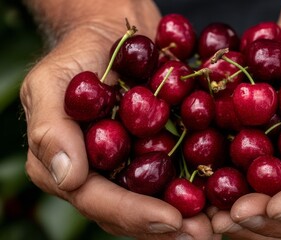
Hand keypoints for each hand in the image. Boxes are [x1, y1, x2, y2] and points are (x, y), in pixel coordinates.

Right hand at [20, 6, 215, 239]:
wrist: (115, 34)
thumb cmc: (77, 55)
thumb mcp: (51, 83)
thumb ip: (50, 129)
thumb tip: (66, 177)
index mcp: (72, 168)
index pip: (98, 201)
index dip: (133, 213)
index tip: (170, 219)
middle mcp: (103, 176)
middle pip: (133, 212)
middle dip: (168, 226)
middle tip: (205, 233)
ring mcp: (133, 166)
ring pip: (160, 200)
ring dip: (192, 216)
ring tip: (222, 224)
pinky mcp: (161, 151)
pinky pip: (181, 174)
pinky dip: (203, 186)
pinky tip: (228, 193)